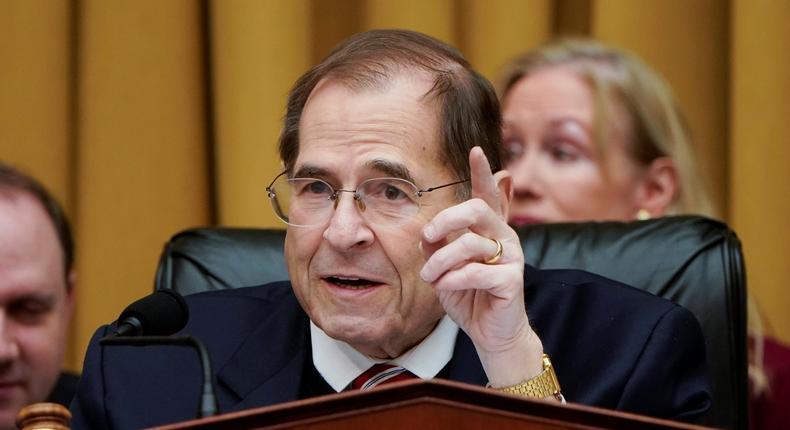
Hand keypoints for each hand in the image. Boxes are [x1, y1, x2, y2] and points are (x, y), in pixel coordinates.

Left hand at [419, 147, 543, 386]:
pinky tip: (447, 287)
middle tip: (427, 237)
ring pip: (469, 243)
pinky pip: (475, 272)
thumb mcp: (444, 268)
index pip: (488, 195)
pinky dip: (453, 280)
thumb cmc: (468, 295)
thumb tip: (427, 234)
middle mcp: (504, 237)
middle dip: (445, 220)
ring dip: (440, 262)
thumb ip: (438, 246)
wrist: (489, 333)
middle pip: (476, 210)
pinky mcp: (512, 280)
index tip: (475, 150)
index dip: (481, 172)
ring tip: (430, 276)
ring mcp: (512, 257)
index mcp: (489, 230)